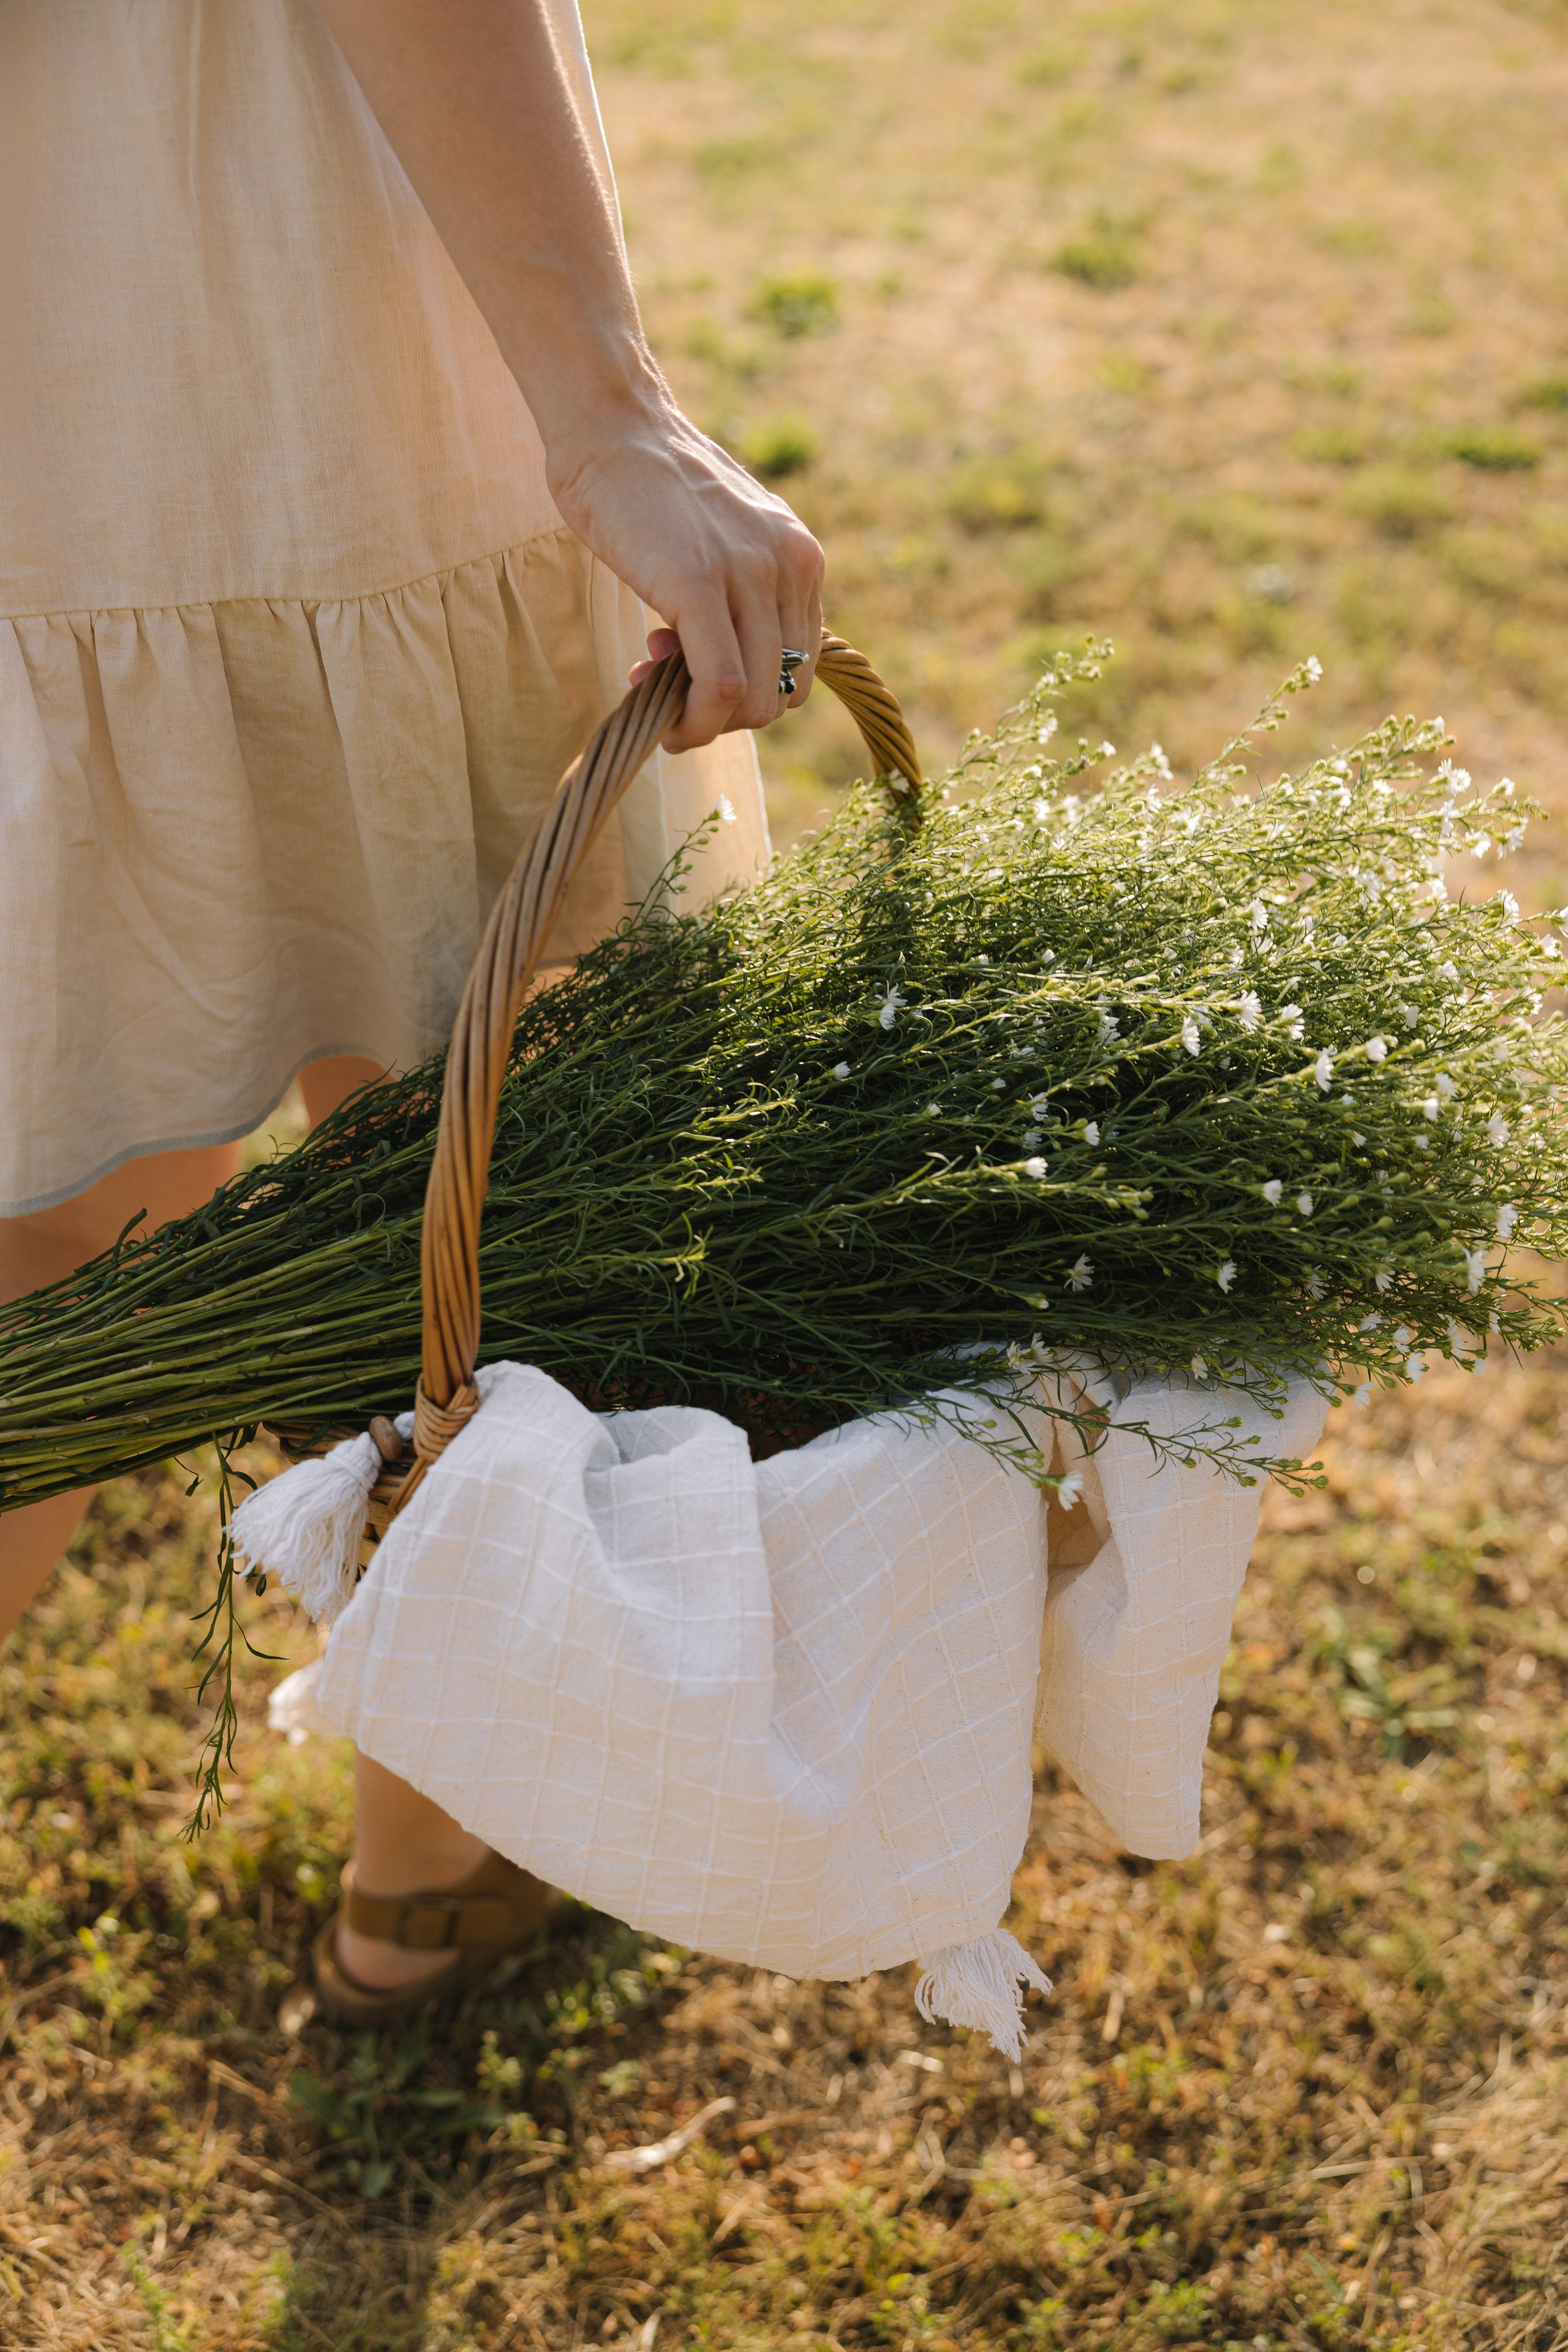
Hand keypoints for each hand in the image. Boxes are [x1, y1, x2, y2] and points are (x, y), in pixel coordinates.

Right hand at [549, 404, 823, 750]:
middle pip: (781, 694)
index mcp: (801, 557)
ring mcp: (750, 575)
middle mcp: (791, 566)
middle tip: (670, 690)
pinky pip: (718, 686)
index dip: (748, 693)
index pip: (799, 667)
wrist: (613, 424)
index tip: (696, 679)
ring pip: (752, 701)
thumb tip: (724, 664)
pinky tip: (649, 697)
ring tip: (650, 685)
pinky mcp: (700, 585)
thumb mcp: (723, 538)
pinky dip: (691, 718)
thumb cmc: (651, 485)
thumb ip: (741, 590)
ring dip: (701, 720)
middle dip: (725, 714)